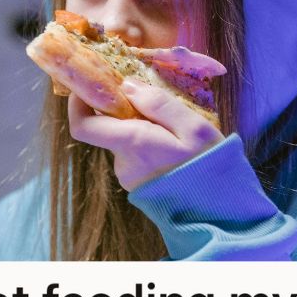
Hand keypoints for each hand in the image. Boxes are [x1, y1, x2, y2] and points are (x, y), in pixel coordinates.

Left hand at [68, 78, 223, 190]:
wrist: (219, 212)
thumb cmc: (209, 166)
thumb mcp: (194, 127)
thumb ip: (159, 104)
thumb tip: (127, 85)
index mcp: (133, 144)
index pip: (83, 126)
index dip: (77, 102)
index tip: (89, 84)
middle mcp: (123, 162)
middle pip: (107, 127)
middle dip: (122, 109)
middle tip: (150, 95)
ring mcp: (129, 175)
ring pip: (123, 139)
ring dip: (138, 125)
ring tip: (171, 122)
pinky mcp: (138, 182)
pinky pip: (134, 152)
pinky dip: (145, 140)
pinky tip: (171, 141)